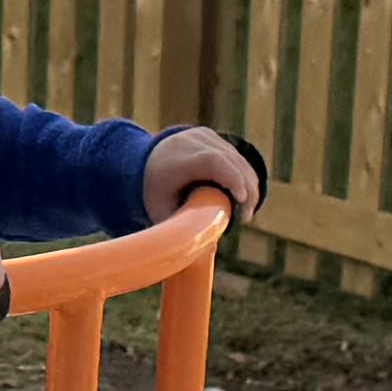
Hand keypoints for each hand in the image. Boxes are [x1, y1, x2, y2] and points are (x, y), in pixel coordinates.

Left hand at [143, 126, 264, 224]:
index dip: (232, 179)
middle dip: (246, 188)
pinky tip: (244, 198)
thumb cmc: (155, 194)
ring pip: (237, 159)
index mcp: (177, 160)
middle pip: (230, 160)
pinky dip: (243, 176)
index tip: (243, 201)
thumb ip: (182, 229)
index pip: (212, 162)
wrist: (143, 163)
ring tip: (246, 212)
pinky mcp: (213, 138)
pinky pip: (235, 156)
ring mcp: (204, 137)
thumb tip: (207, 253)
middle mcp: (192, 142)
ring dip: (249, 184)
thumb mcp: (162, 213)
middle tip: (246, 217)